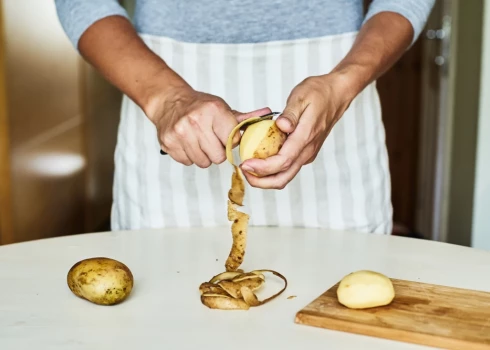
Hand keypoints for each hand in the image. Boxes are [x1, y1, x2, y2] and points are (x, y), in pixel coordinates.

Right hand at [149, 85, 270, 166]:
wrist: (170, 101)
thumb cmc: (200, 106)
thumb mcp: (222, 108)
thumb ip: (245, 118)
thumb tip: (269, 115)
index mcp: (214, 110)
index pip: (232, 141)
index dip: (230, 142)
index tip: (224, 135)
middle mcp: (196, 121)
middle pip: (218, 157)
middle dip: (217, 152)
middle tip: (212, 140)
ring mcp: (180, 133)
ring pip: (202, 162)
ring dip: (204, 156)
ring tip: (199, 141)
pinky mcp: (168, 143)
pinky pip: (187, 162)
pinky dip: (189, 156)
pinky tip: (188, 143)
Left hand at [240, 73, 355, 188]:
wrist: (337, 95)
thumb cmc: (318, 93)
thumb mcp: (301, 96)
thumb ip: (290, 113)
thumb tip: (281, 126)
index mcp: (305, 138)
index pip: (282, 162)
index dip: (262, 168)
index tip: (245, 164)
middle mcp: (307, 151)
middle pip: (283, 178)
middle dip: (261, 181)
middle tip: (243, 171)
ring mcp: (307, 154)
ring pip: (285, 176)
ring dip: (265, 178)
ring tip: (248, 168)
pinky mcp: (305, 153)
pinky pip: (287, 168)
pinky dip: (272, 170)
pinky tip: (259, 159)